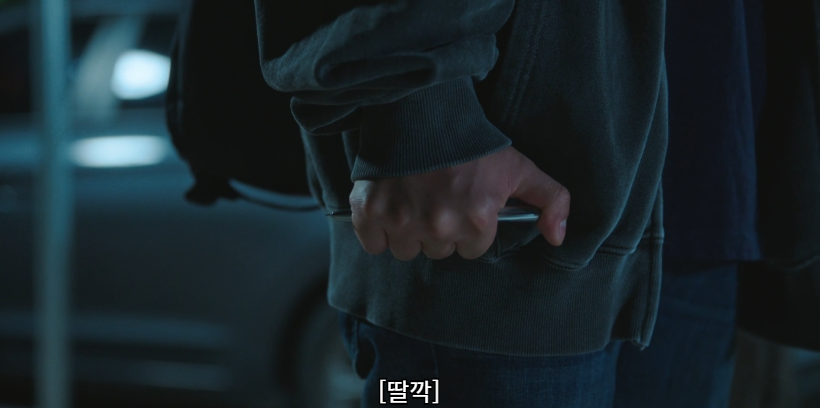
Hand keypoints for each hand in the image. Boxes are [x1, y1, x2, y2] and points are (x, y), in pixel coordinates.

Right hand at [348, 146, 569, 260]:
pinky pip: (373, 245)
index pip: (472, 249)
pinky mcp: (368, 212)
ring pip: (406, 251)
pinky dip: (376, 231)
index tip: (463, 204)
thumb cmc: (473, 143)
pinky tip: (388, 207)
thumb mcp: (521, 167)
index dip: (470, 227)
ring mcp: (400, 221)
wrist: (423, 110)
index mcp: (476, 221)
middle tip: (438, 198)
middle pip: (439, 251)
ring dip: (409, 232)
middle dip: (440, 230)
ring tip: (414, 200)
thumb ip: (551, 200)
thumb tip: (558, 238)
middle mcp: (438, 227)